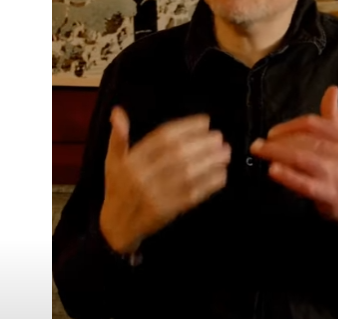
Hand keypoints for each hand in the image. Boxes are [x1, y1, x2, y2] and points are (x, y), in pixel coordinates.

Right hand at [100, 107, 230, 253]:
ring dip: (210, 163)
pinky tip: (222, 175)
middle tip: (219, 137)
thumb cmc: (118, 188)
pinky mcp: (167, 211)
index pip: (162, 138)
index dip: (186, 127)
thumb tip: (118, 111)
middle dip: (202, 144)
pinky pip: (192, 196)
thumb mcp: (112, 161)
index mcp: (132, 160)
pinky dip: (209, 185)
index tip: (205, 122)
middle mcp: (143, 176)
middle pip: (177, 155)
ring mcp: (156, 195)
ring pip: (187, 175)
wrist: (116, 226)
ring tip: (225, 153)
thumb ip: (118, 136)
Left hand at [250, 86, 337, 240]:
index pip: (313, 124)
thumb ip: (334, 117)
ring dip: (278, 153)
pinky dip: (287, 175)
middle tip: (258, 144)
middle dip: (279, 141)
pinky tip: (272, 170)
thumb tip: (332, 90)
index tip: (272, 132)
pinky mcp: (328, 194)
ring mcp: (336, 174)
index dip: (290, 125)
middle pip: (305, 140)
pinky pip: (304, 183)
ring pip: (303, 158)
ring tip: (260, 151)